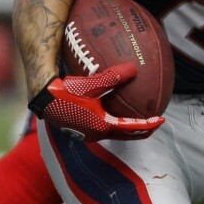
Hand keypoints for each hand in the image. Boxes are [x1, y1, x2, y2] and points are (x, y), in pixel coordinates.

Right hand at [28, 64, 163, 141]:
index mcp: (102, 126)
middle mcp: (96, 134)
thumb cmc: (65, 91)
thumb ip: (113, 77)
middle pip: (125, 135)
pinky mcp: (79, 129)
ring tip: (137, 120)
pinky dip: (114, 125)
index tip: (162, 118)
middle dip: (141, 130)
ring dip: (127, 129)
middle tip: (154, 123)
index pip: (132, 128)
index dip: (149, 124)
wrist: (42, 97)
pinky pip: (103, 129)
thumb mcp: (91, 84)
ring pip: (113, 133)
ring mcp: (87, 133)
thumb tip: (134, 69)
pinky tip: (113, 113)